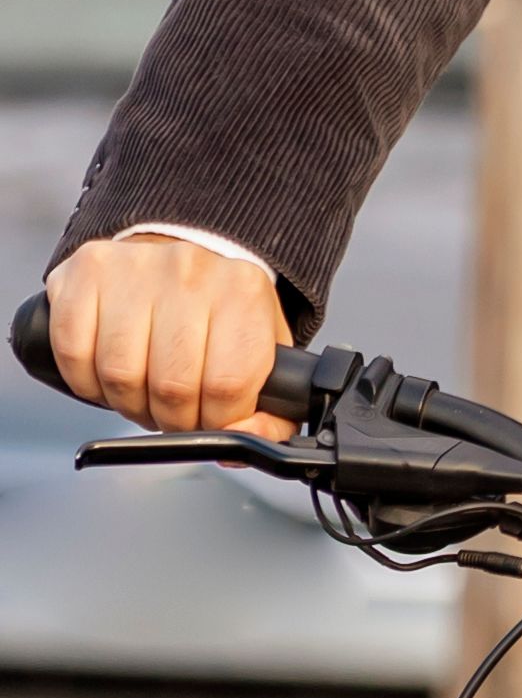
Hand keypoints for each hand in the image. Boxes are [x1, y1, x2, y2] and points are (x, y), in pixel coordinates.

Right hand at [43, 228, 293, 435]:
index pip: (228, 384)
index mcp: (244, 292)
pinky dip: (86, 382)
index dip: (216, 421)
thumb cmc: (217, 313)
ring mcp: (135, 268)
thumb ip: (272, 410)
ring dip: (128, 403)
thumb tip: (245, 438)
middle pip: (172, 385)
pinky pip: (74, 353)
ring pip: (120, 374)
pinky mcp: (86, 272)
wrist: (175, 259)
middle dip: (171, 419)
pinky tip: (106, 376)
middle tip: (173, 413)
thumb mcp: (263, 353)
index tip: (211, 420)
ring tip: (143, 394)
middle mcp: (191, 272)